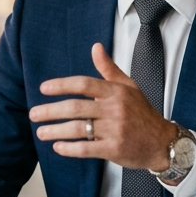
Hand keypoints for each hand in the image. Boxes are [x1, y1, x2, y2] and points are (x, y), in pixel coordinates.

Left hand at [31, 43, 176, 171]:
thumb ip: (109, 69)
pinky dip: (69, 148)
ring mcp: (115, 130)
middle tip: (34, 114)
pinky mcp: (114, 149)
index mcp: (116, 91)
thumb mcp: (129, 87)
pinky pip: (86, 148)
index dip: (61, 85)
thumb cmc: (142, 113)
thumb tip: (96, 47)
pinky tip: (58, 147)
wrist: (162, 142)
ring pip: (78, 129)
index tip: (44, 89)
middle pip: (76, 107)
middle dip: (51, 111)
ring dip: (55, 130)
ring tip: (41, 132)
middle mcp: (115, 109)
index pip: (84, 84)